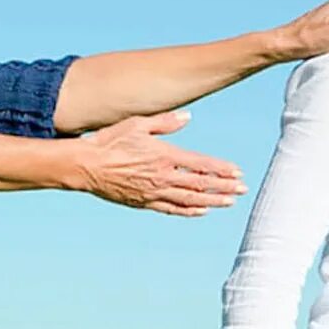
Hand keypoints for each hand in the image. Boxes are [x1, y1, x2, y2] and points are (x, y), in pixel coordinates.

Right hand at [74, 111, 245, 216]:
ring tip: (229, 202)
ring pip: (190, 201)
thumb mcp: (138, 124)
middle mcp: (162, 177)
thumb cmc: (110, 140)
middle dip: (224, 187)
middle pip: (200, 185)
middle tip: (243, 189)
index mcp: (164, 156)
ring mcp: (153, 193)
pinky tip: (201, 211)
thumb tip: (189, 117)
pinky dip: (189, 211)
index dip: (221, 169)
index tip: (237, 172)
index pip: (200, 165)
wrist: (85, 166)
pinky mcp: (143, 203)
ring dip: (212, 201)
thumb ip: (166, 122)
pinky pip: (171, 209)